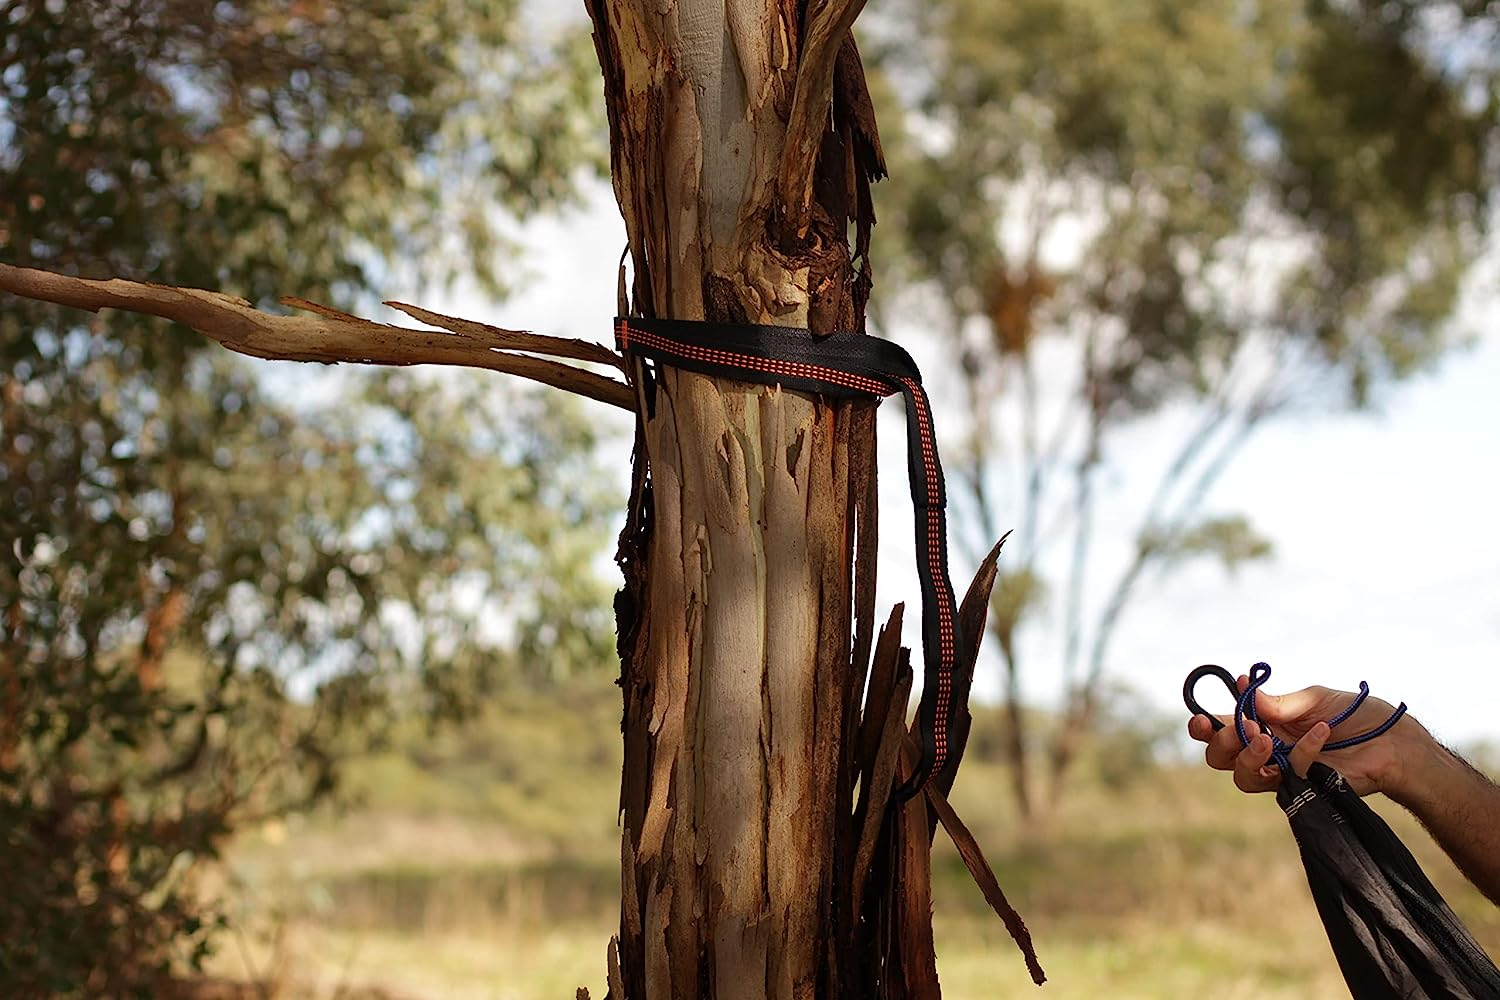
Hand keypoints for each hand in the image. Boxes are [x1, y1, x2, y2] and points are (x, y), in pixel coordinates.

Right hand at [1186, 674, 1414, 796]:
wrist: (1393, 743)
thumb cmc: (1356, 717)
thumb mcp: (1313, 699)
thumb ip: (1278, 702)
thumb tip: (1244, 687)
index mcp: (1262, 725)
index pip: (1221, 728)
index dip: (1204, 727)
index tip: (1200, 720)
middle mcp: (1266, 751)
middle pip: (1221, 759)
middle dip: (1221, 744)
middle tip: (1240, 730)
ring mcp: (1282, 774)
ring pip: (1244, 778)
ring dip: (1248, 757)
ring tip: (1266, 739)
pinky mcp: (1303, 789)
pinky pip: (1289, 774)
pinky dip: (1304, 749)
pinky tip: (1321, 732)